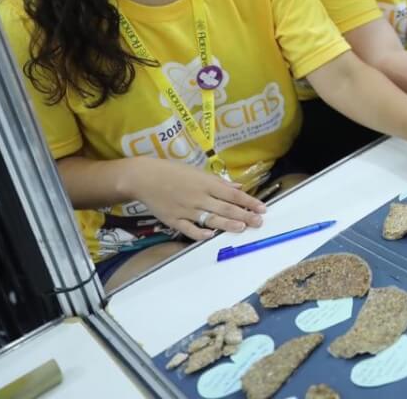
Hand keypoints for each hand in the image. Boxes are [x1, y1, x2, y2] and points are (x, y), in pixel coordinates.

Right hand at [125, 158, 265, 241]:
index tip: (262, 208)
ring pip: (211, 219)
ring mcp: (186, 210)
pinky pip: (189, 229)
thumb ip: (218, 182)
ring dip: (228, 224)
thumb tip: (238, 187)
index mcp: (206, 184)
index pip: (233, 194)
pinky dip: (200, 233)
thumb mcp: (197, 171)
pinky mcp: (173, 220)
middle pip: (226, 208)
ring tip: (242, 228)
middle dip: (244, 216)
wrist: (144, 178)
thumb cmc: (172, 172)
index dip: (249, 202)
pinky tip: (211, 235)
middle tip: (259, 222)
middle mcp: (199, 197)